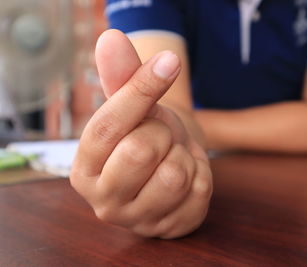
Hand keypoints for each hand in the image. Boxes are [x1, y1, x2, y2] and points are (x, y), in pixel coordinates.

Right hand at [70, 30, 211, 238]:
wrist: (170, 163)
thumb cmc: (146, 133)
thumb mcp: (133, 106)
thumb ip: (121, 76)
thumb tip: (111, 40)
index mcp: (84, 168)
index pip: (107, 126)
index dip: (140, 91)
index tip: (168, 64)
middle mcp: (104, 200)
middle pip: (142, 151)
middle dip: (162, 133)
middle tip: (162, 137)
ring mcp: (138, 220)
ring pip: (175, 175)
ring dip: (183, 155)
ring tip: (173, 157)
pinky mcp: (171, 229)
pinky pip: (200, 190)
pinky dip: (201, 174)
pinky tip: (188, 176)